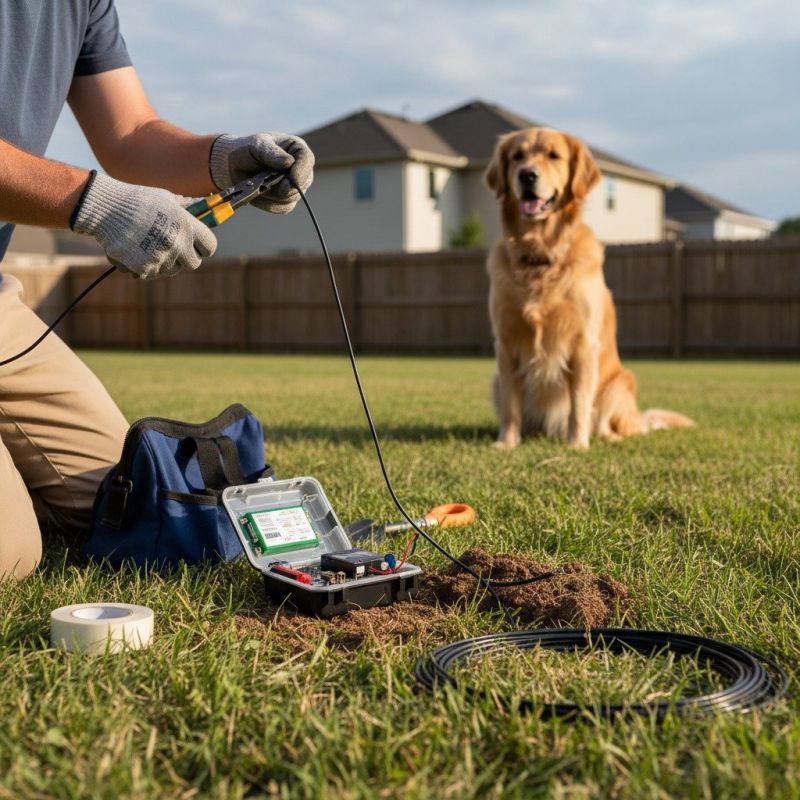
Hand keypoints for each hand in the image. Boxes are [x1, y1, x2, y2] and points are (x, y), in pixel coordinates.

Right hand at [71, 172, 216, 279]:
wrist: (106, 209)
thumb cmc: (138, 200)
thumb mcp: (167, 199)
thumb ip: (186, 209)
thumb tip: (206, 205)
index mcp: (186, 226)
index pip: (210, 246)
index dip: (203, 246)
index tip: (197, 245)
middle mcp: (177, 244)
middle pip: (194, 263)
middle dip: (186, 257)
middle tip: (173, 248)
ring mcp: (161, 258)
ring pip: (172, 270)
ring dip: (165, 262)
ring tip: (150, 245)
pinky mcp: (145, 269)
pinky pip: (153, 274)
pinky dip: (146, 266)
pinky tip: (137, 251)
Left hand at [209, 132, 313, 213]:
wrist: (235, 165)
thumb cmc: (246, 150)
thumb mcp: (256, 145)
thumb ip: (271, 153)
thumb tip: (289, 162)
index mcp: (296, 149)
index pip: (307, 160)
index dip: (301, 170)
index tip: (291, 178)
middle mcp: (300, 168)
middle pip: (303, 182)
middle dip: (284, 185)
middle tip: (266, 182)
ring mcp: (295, 186)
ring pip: (292, 197)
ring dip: (272, 194)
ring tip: (258, 183)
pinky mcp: (287, 200)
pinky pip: (283, 207)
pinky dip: (268, 203)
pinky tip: (259, 193)